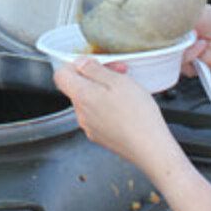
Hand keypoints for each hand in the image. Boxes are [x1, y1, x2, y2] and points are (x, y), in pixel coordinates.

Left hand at [52, 56, 180, 173]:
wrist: (149, 148)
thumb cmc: (137, 115)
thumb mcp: (117, 81)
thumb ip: (94, 69)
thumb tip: (79, 62)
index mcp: (81, 96)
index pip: (60, 75)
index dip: (74, 65)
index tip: (92, 63)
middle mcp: (81, 113)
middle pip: (78, 87)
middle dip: (97, 76)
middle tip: (119, 73)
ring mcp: (89, 127)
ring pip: (90, 101)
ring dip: (104, 92)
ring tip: (127, 91)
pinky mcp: (100, 136)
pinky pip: (98, 116)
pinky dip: (108, 108)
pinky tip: (126, 108)